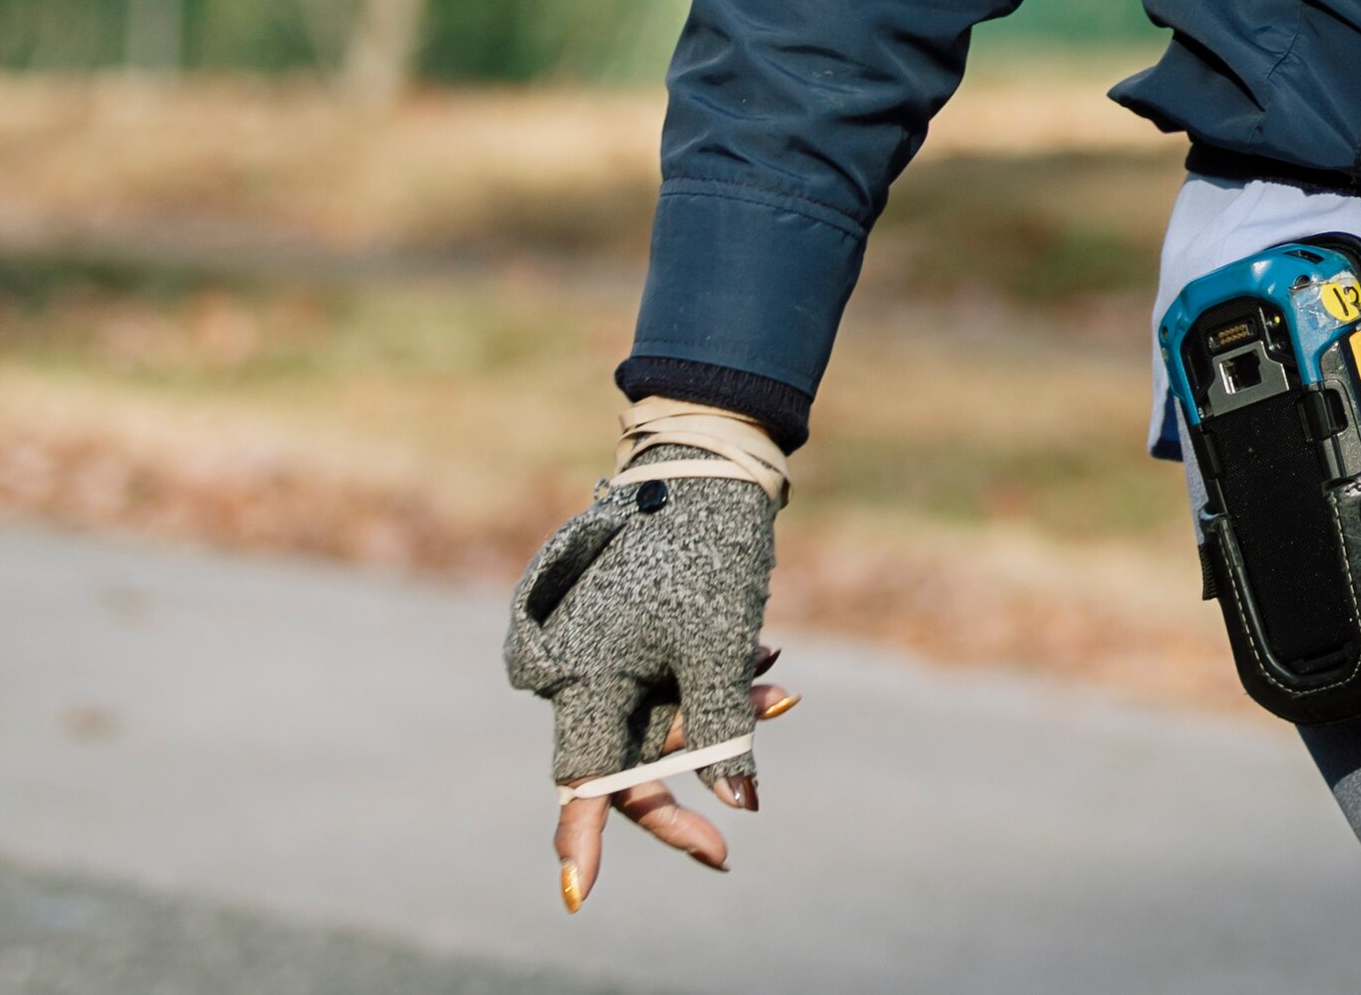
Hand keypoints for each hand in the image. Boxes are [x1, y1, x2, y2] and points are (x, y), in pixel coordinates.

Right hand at [506, 472, 794, 909]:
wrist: (708, 465)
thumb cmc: (708, 552)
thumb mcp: (723, 645)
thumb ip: (725, 728)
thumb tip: (743, 807)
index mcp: (584, 675)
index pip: (586, 777)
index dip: (586, 838)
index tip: (581, 894)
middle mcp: (579, 670)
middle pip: (627, 756)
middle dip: (694, 774)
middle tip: (727, 844)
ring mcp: (601, 652)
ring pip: (658, 718)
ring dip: (721, 714)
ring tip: (781, 682)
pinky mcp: (627, 635)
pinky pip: (666, 686)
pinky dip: (714, 683)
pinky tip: (765, 656)